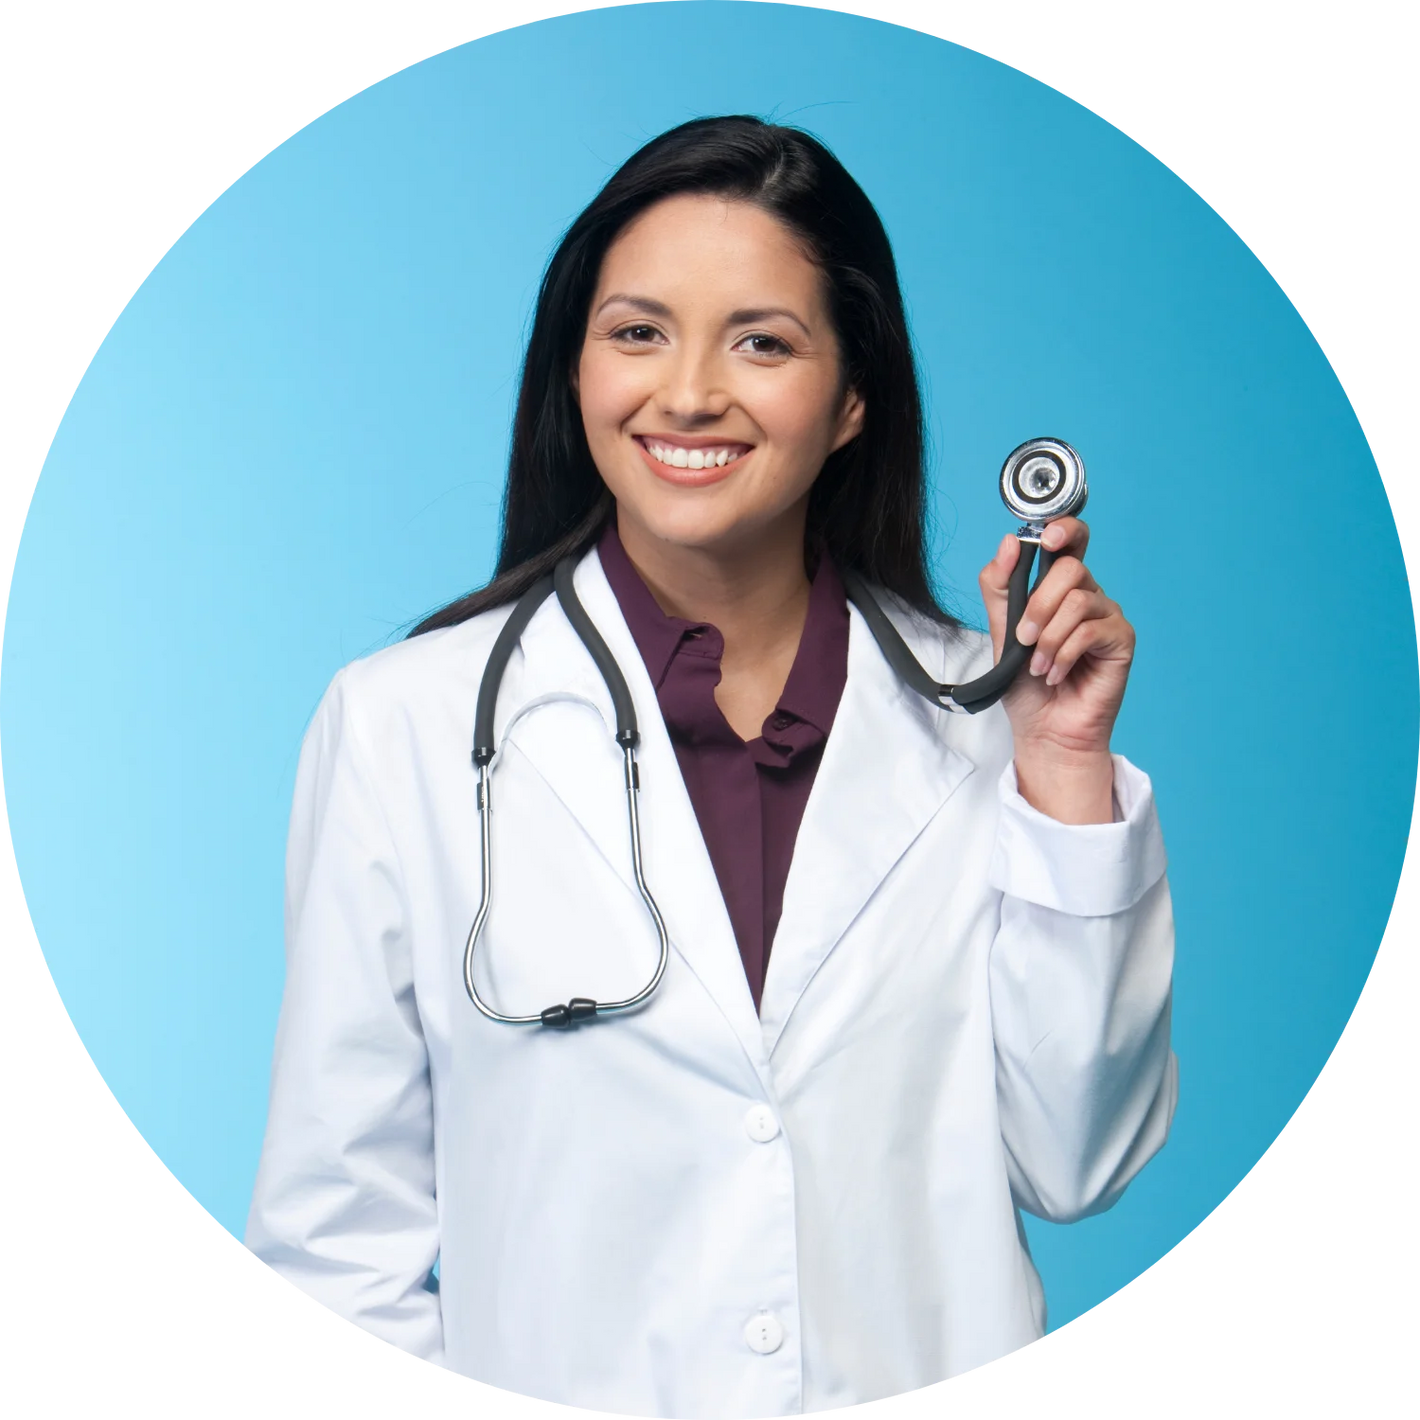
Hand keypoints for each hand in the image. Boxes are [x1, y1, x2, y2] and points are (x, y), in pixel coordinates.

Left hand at [978, 518, 1134, 821]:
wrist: (1042, 730)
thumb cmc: (1024, 685)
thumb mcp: (1000, 631)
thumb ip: (1000, 587)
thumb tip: (1010, 542)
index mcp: (1059, 587)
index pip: (1072, 540)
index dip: (1063, 529)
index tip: (1045, 538)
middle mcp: (1087, 596)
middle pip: (1071, 568)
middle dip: (1038, 603)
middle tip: (1024, 638)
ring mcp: (1107, 617)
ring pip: (1077, 601)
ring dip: (1048, 636)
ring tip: (1037, 665)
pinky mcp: (1121, 641)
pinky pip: (1090, 631)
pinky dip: (1063, 654)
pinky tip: (1055, 673)